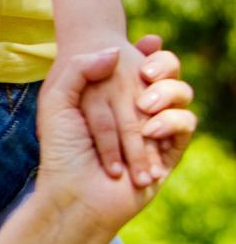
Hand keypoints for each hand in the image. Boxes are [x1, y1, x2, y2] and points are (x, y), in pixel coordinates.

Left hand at [34, 37, 193, 232]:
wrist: (74, 193)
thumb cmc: (61, 148)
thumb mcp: (57, 101)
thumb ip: (80, 69)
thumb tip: (114, 51)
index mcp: (110, 97)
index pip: (137, 63)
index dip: (140, 52)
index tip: (127, 50)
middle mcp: (136, 111)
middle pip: (164, 74)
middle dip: (158, 67)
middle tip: (143, 73)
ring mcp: (156, 130)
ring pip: (181, 95)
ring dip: (166, 93)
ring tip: (143, 105)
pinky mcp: (170, 151)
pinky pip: (187, 123)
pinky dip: (171, 120)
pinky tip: (150, 130)